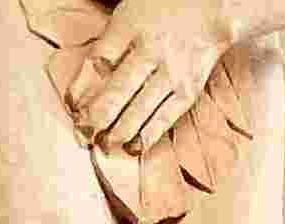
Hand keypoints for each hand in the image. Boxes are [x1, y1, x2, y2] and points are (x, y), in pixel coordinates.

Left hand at [68, 0, 228, 152]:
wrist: (212, 8)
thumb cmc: (164, 10)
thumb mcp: (129, 14)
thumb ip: (110, 43)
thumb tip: (87, 84)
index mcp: (130, 24)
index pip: (97, 61)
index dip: (81, 87)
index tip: (72, 105)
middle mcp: (150, 48)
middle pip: (116, 91)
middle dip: (96, 118)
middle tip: (83, 136)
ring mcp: (171, 71)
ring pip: (138, 110)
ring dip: (118, 133)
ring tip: (103, 147)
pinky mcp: (189, 89)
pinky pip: (164, 118)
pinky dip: (146, 136)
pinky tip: (132, 148)